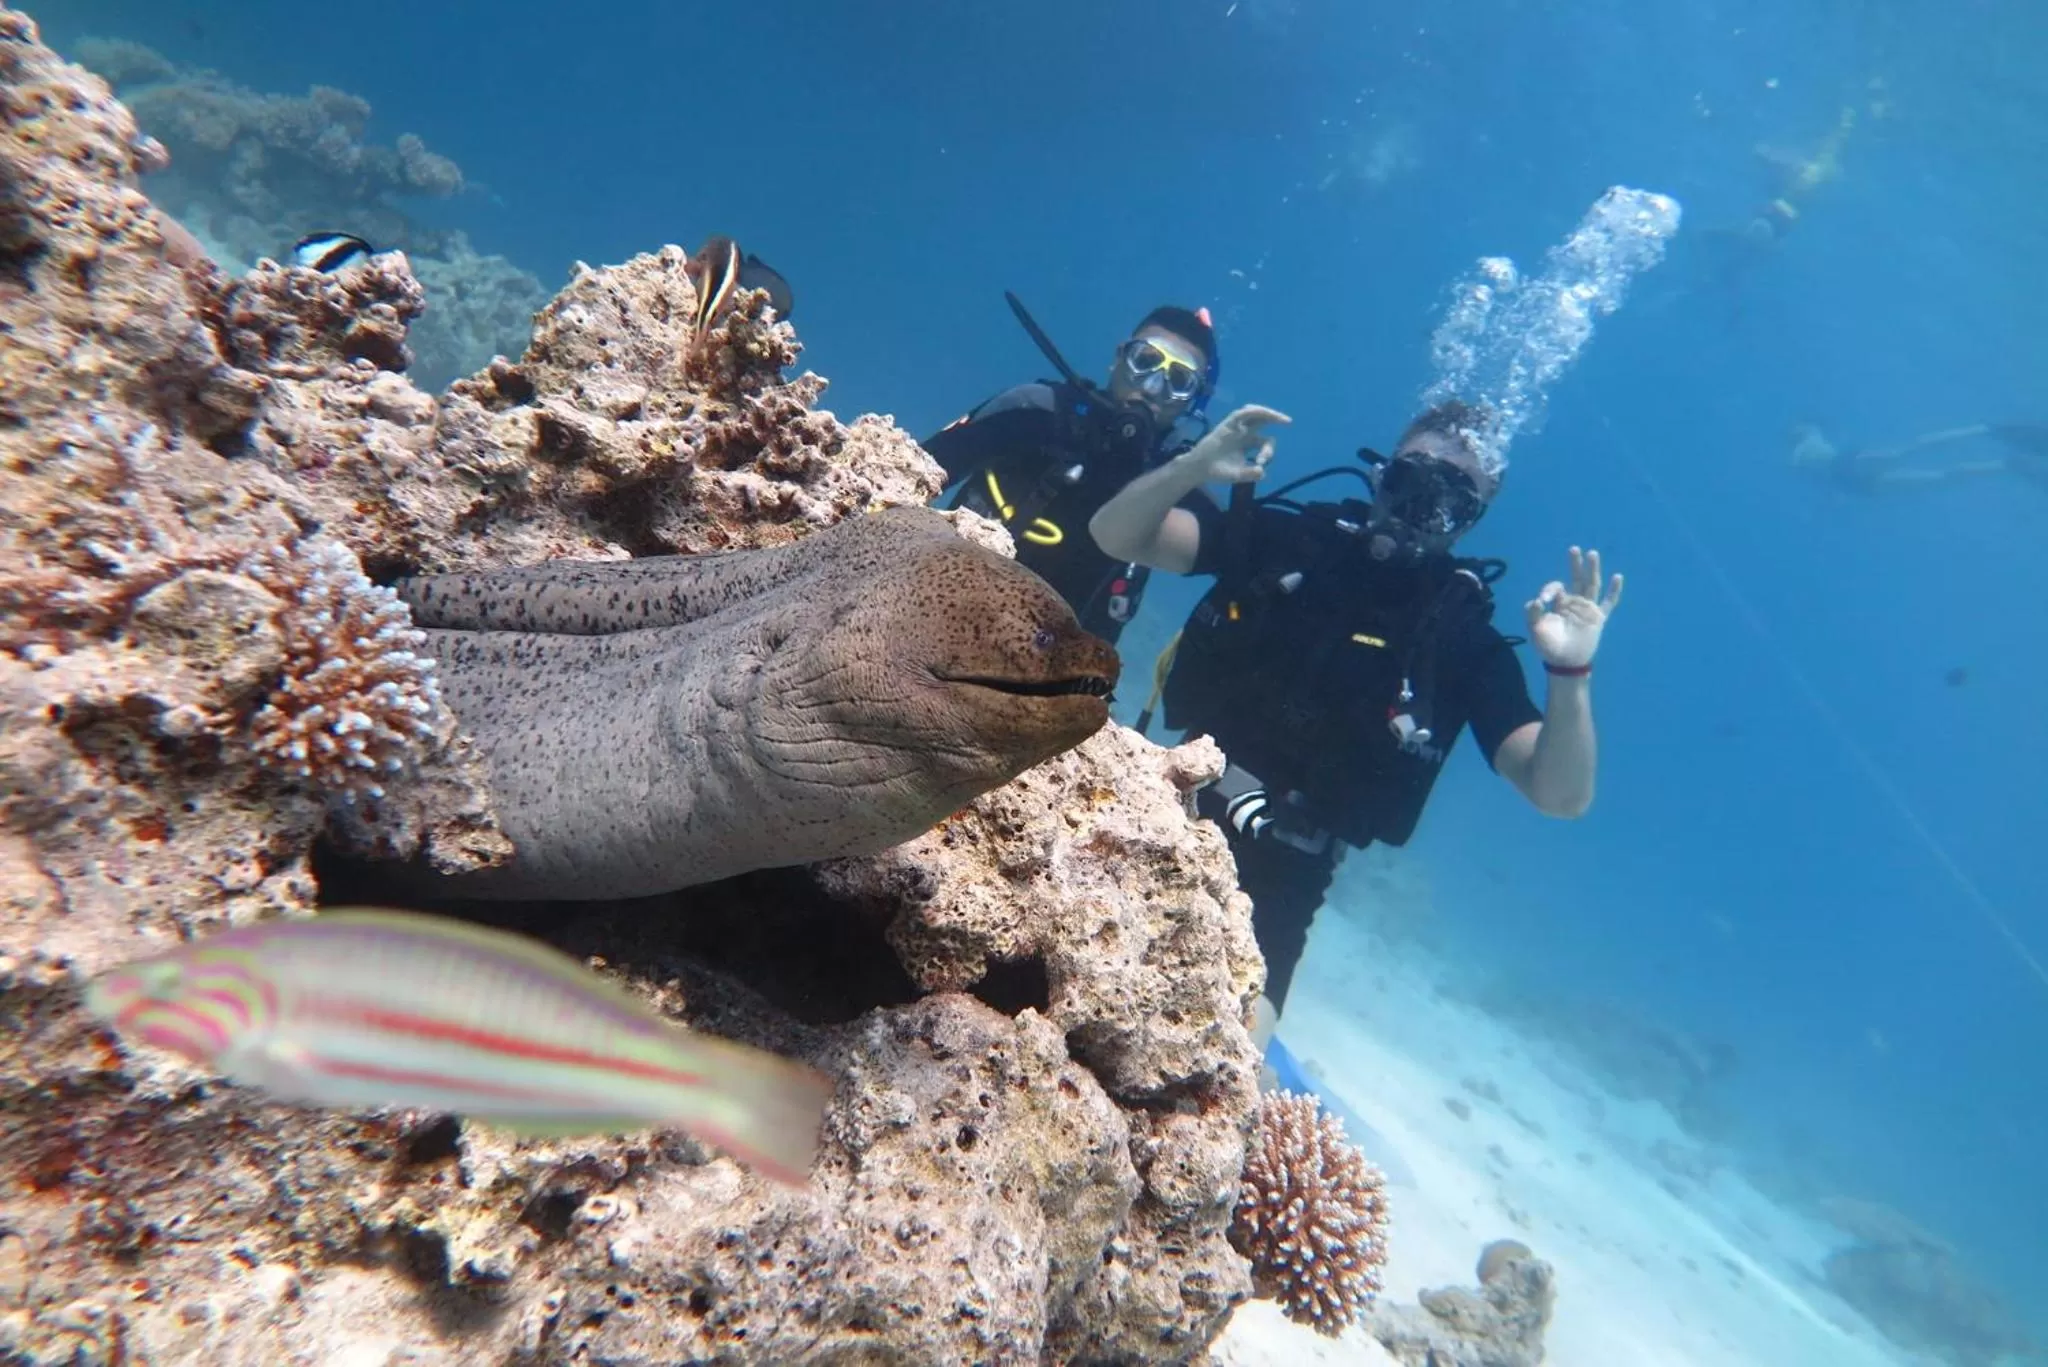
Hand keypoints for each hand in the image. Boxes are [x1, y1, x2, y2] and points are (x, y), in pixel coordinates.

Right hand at [1176, 404, 1290, 484]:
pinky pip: (1240, 415)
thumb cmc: (1218, 472)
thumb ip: (1250, 474)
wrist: (1199, 470)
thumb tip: (1262, 472)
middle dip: (1275, 419)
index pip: (1265, 441)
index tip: (1261, 462)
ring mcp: (1235, 428)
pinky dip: (1251, 412)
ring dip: (1266, 413)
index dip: (1268, 450)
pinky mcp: (1226, 425)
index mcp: (1249, 443)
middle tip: (1288, 422)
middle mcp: (1244, 432)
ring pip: (1253, 414)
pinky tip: (1260, 412)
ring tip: (1277, 416)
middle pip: (1262, 421)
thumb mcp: (1238, 475)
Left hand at [1526, 547, 1622, 669]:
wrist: (1565, 663)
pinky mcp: (1598, 617)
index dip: (1549, 589)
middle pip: (1576, 579)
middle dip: (1575, 564)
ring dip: (1592, 569)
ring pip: (1592, 585)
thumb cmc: (1549, 647)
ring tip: (1592, 553)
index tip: (1543, 600)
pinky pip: (1609, 602)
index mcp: (1559, 604)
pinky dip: (1614, 591)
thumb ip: (1532, 614)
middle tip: (1573, 549)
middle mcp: (1574, 602)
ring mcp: (1587, 609)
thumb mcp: (1536, 629)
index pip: (1556, 587)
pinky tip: (1617, 577)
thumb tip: (1536, 600)